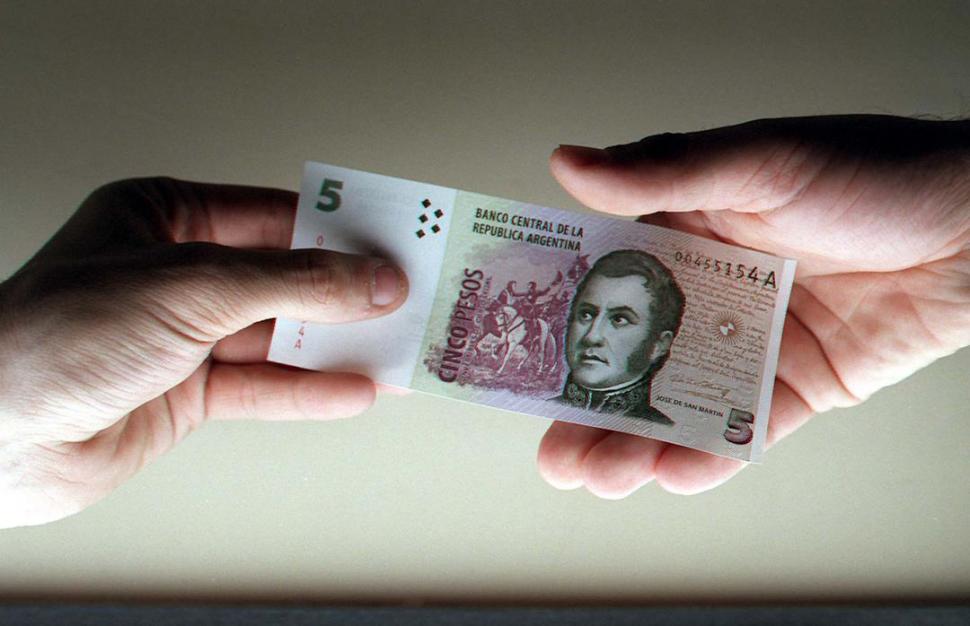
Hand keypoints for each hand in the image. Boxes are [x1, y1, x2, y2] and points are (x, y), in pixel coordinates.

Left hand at [0, 178, 407, 527]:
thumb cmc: (58, 334)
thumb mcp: (193, 286)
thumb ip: (293, 283)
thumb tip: (371, 279)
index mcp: (164, 217)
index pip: (273, 216)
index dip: (338, 228)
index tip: (394, 239)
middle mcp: (175, 274)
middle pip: (282, 278)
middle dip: (345, 291)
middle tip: (408, 294)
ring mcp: (181, 338)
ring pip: (278, 337)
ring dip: (337, 345)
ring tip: (398, 345)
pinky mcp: (184, 395)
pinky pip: (260, 388)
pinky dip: (308, 391)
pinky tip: (354, 390)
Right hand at [538, 115, 969, 497]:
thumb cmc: (877, 175)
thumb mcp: (759, 161)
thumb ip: (664, 172)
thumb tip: (569, 163)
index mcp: (686, 234)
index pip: (605, 285)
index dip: (560, 327)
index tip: (518, 364)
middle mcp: (709, 295)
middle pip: (632, 360)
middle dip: (590, 411)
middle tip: (553, 451)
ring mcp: (749, 346)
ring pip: (678, 404)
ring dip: (637, 444)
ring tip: (599, 475)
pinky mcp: (794, 388)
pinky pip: (744, 428)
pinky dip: (709, 455)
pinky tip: (671, 472)